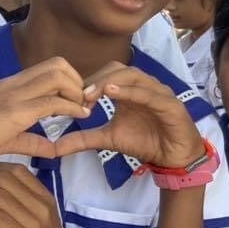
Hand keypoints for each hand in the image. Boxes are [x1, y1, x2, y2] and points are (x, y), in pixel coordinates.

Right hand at [0, 57, 91, 175]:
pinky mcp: (14, 111)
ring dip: (76, 91)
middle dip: (78, 81)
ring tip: (81, 110)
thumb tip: (53, 150)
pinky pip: (52, 101)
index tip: (79, 100)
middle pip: (58, 64)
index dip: (71, 81)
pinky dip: (72, 107)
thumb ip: (33, 141)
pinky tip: (79, 117)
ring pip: (58, 76)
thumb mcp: (9, 139)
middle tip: (83, 103)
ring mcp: (13, 95)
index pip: (50, 67)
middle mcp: (13, 84)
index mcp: (11, 86)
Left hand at [56, 63, 203, 168]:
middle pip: (119, 69)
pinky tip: (113, 93)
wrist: (175, 158)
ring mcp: (159, 92)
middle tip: (80, 97)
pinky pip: (149, 94)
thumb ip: (83, 139)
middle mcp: (144, 86)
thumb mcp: (108, 139)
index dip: (89, 82)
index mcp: (130, 90)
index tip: (72, 100)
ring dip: (111, 82)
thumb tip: (53, 147)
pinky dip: (131, 91)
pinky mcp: (170, 104)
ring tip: (92, 94)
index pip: (108, 74)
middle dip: (97, 79)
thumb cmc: (145, 142)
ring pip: (133, 76)